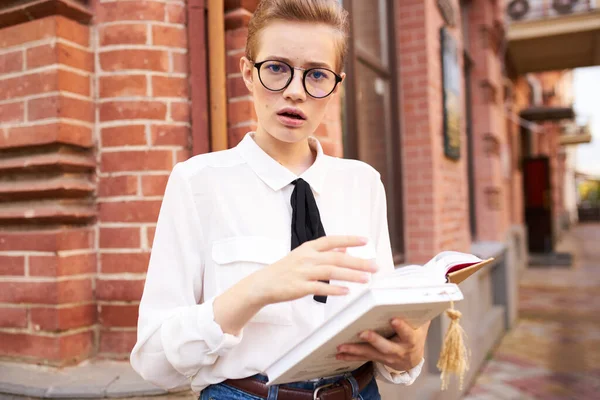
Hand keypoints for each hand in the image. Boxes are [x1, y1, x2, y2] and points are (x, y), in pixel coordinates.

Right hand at [247, 236, 377, 306]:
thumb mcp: (304, 256)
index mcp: (308, 248)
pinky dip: (334, 289)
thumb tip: (346, 249)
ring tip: (366, 279)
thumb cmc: (286, 270)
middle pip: (337, 257)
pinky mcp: (299, 287)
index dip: (349, 239)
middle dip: (358, 262)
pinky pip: (320, 288)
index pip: (332, 240)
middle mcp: (307, 257)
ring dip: (350, 275)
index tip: (366, 241)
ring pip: (331, 271)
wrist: (263, 283)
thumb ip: (325, 253)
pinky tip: (346, 291)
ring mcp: (303, 272)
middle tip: (374, 266)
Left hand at [336, 319, 429, 371]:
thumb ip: (414, 310)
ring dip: (355, 350)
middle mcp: (398, 350)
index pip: (407, 334)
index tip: (394, 320)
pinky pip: (362, 357)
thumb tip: (407, 290)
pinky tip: (339, 354)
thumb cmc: (415, 335)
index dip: (401, 328)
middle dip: (374, 340)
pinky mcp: (376, 358)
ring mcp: (386, 357)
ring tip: (342, 346)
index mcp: (410, 340)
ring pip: (370, 353)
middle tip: (363, 333)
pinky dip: (350, 356)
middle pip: (385, 346)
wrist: (412, 358)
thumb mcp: (419, 324)